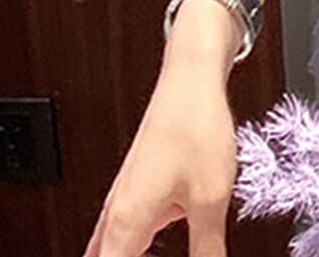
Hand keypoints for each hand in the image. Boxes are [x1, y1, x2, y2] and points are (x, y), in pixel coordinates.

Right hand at [82, 60, 236, 256]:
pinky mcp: (135, 190)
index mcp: (126, 225)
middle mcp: (115, 216)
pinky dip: (128, 252)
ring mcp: (122, 201)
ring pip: (107, 252)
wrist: (190, 78)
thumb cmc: (196, 127)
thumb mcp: (211, 198)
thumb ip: (206, 250)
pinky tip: (148, 248)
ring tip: (153, 253)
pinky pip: (120, 237)